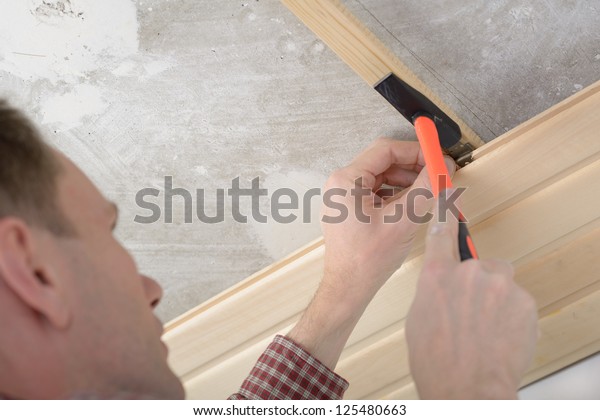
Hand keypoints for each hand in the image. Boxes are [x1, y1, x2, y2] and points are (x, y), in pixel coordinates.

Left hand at [319, 138, 453, 307]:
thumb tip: (442, 168)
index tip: (437, 156)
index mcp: (346, 181)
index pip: (386, 150)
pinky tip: (413, 204)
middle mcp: (341, 185)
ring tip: (429, 191)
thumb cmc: (366, 260)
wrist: (348, 288)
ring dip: (407, 181)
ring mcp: (344, 197)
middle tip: (438, 173)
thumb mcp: (403, 220)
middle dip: (413, 166)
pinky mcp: (350, 209)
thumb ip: (425, 189)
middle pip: (383, 162)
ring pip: (382, 177)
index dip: (416, 150)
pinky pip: (376, 192)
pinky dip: (396, 194)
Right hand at [405, 191, 537, 398]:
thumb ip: (433, 291)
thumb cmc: (437, 361)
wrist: (468, 388)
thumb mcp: (418, 319)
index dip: (445, 211)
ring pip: (501, 283)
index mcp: (437, 275)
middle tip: (471, 313)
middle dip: (478, 284)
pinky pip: (518, 302)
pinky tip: (500, 336)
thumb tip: (444, 286)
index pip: (441, 233)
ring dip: (496, 299)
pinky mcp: (524, 301)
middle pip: (479, 264)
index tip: (447, 193)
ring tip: (486, 329)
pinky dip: (512, 316)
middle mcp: (469, 273)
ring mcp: (499, 285)